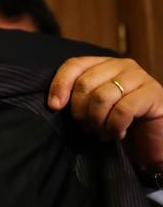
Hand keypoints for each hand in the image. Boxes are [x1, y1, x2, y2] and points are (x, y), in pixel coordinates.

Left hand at [48, 56, 162, 173]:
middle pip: (85, 83)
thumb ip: (77, 98)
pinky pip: (123, 110)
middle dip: (81, 111)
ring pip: (102, 96)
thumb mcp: (92, 109)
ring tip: (101, 132)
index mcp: (104, 64)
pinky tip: (117, 133)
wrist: (152, 142)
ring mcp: (141, 78)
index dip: (60, 85)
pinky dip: (114, 126)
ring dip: (97, 121)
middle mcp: (123, 65)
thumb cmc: (118, 124)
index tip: (54, 107)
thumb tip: (54, 102)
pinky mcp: (154, 94)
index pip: (74, 65)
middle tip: (87, 127)